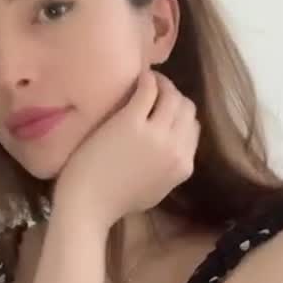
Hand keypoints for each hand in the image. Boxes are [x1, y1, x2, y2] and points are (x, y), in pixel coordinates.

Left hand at [54, 71, 199, 227]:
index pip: (193, 129)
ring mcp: (156, 135)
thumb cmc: (116, 201)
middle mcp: (176, 149)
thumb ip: (170, 168)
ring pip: (173, 96)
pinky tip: (139, 77)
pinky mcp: (131, 122)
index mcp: (184, 167)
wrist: (88, 204)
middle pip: (187, 109)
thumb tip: (172, 146)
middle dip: (175, 97)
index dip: (180, 116)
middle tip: (158, 91)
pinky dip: (147, 79)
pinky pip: (149, 89)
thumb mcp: (157, 191)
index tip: (166, 110)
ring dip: (163, 83)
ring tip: (148, 81)